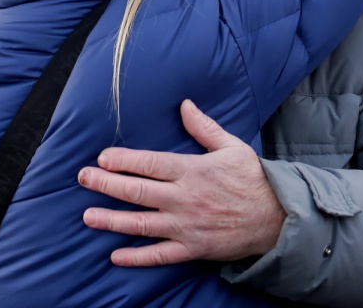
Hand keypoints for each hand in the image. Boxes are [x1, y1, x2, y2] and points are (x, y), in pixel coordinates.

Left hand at [78, 100, 285, 265]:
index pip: (149, 163)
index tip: (101, 158)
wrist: (279, 219)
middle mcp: (185, 199)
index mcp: (192, 171)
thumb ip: (204, 127)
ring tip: (88, 215)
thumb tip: (184, 105)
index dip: (122, 161)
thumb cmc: (252, 180)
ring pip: (141, 223)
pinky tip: (115, 255)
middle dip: (105, 185)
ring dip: (112, 220)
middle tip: (82, 178)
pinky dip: (136, 257)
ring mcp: (186, 226)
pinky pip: (159, 255)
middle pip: (137, 191)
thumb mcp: (231, 146)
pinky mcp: (192, 249)